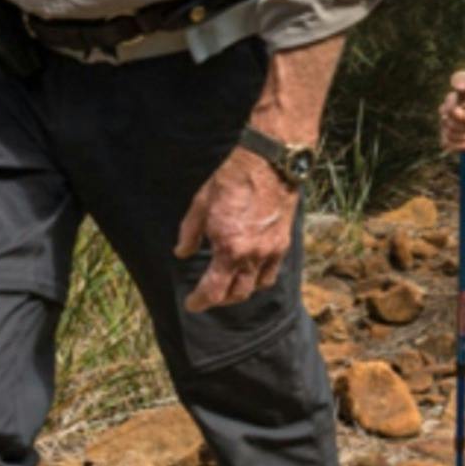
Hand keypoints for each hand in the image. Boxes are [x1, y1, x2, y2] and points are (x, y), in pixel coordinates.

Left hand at [176, 147, 294, 311]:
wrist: (268, 162)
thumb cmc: (232, 180)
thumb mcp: (200, 205)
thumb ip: (189, 234)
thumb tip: (181, 253)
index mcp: (229, 248)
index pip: (214, 291)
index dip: (200, 302)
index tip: (192, 303)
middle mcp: (252, 255)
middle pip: (237, 294)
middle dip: (219, 299)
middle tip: (208, 294)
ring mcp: (271, 250)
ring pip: (256, 286)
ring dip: (241, 290)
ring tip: (230, 284)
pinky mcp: (283, 242)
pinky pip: (272, 272)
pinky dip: (260, 277)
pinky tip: (250, 269)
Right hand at [439, 82, 464, 151]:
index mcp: (450, 101)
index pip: (450, 111)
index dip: (461, 119)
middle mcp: (444, 113)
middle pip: (449, 125)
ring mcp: (443, 125)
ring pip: (449, 136)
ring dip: (464, 138)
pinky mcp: (444, 136)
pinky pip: (446, 144)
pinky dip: (459, 146)